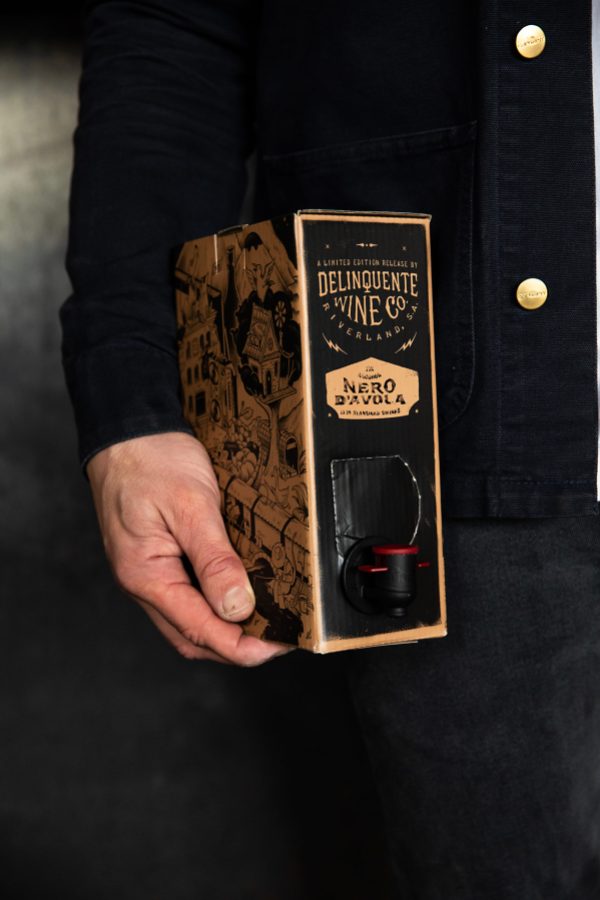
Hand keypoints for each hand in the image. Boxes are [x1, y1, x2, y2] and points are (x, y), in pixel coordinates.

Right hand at [86, 431, 294, 664]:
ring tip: (267, 622)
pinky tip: (240, 594)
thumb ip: (214, 560)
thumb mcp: (192, 507)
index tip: (277, 646)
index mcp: (145, 576)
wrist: (127, 430)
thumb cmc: (151, 460)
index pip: (197, 631)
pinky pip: (186, 597)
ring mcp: (148, 573)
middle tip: (279, 638)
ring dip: (226, 629)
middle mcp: (142, 582)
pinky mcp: (157, 559)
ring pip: (189, 620)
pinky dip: (215, 604)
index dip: (241, 648)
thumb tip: (237, 608)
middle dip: (236, 647)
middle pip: (193, 637)